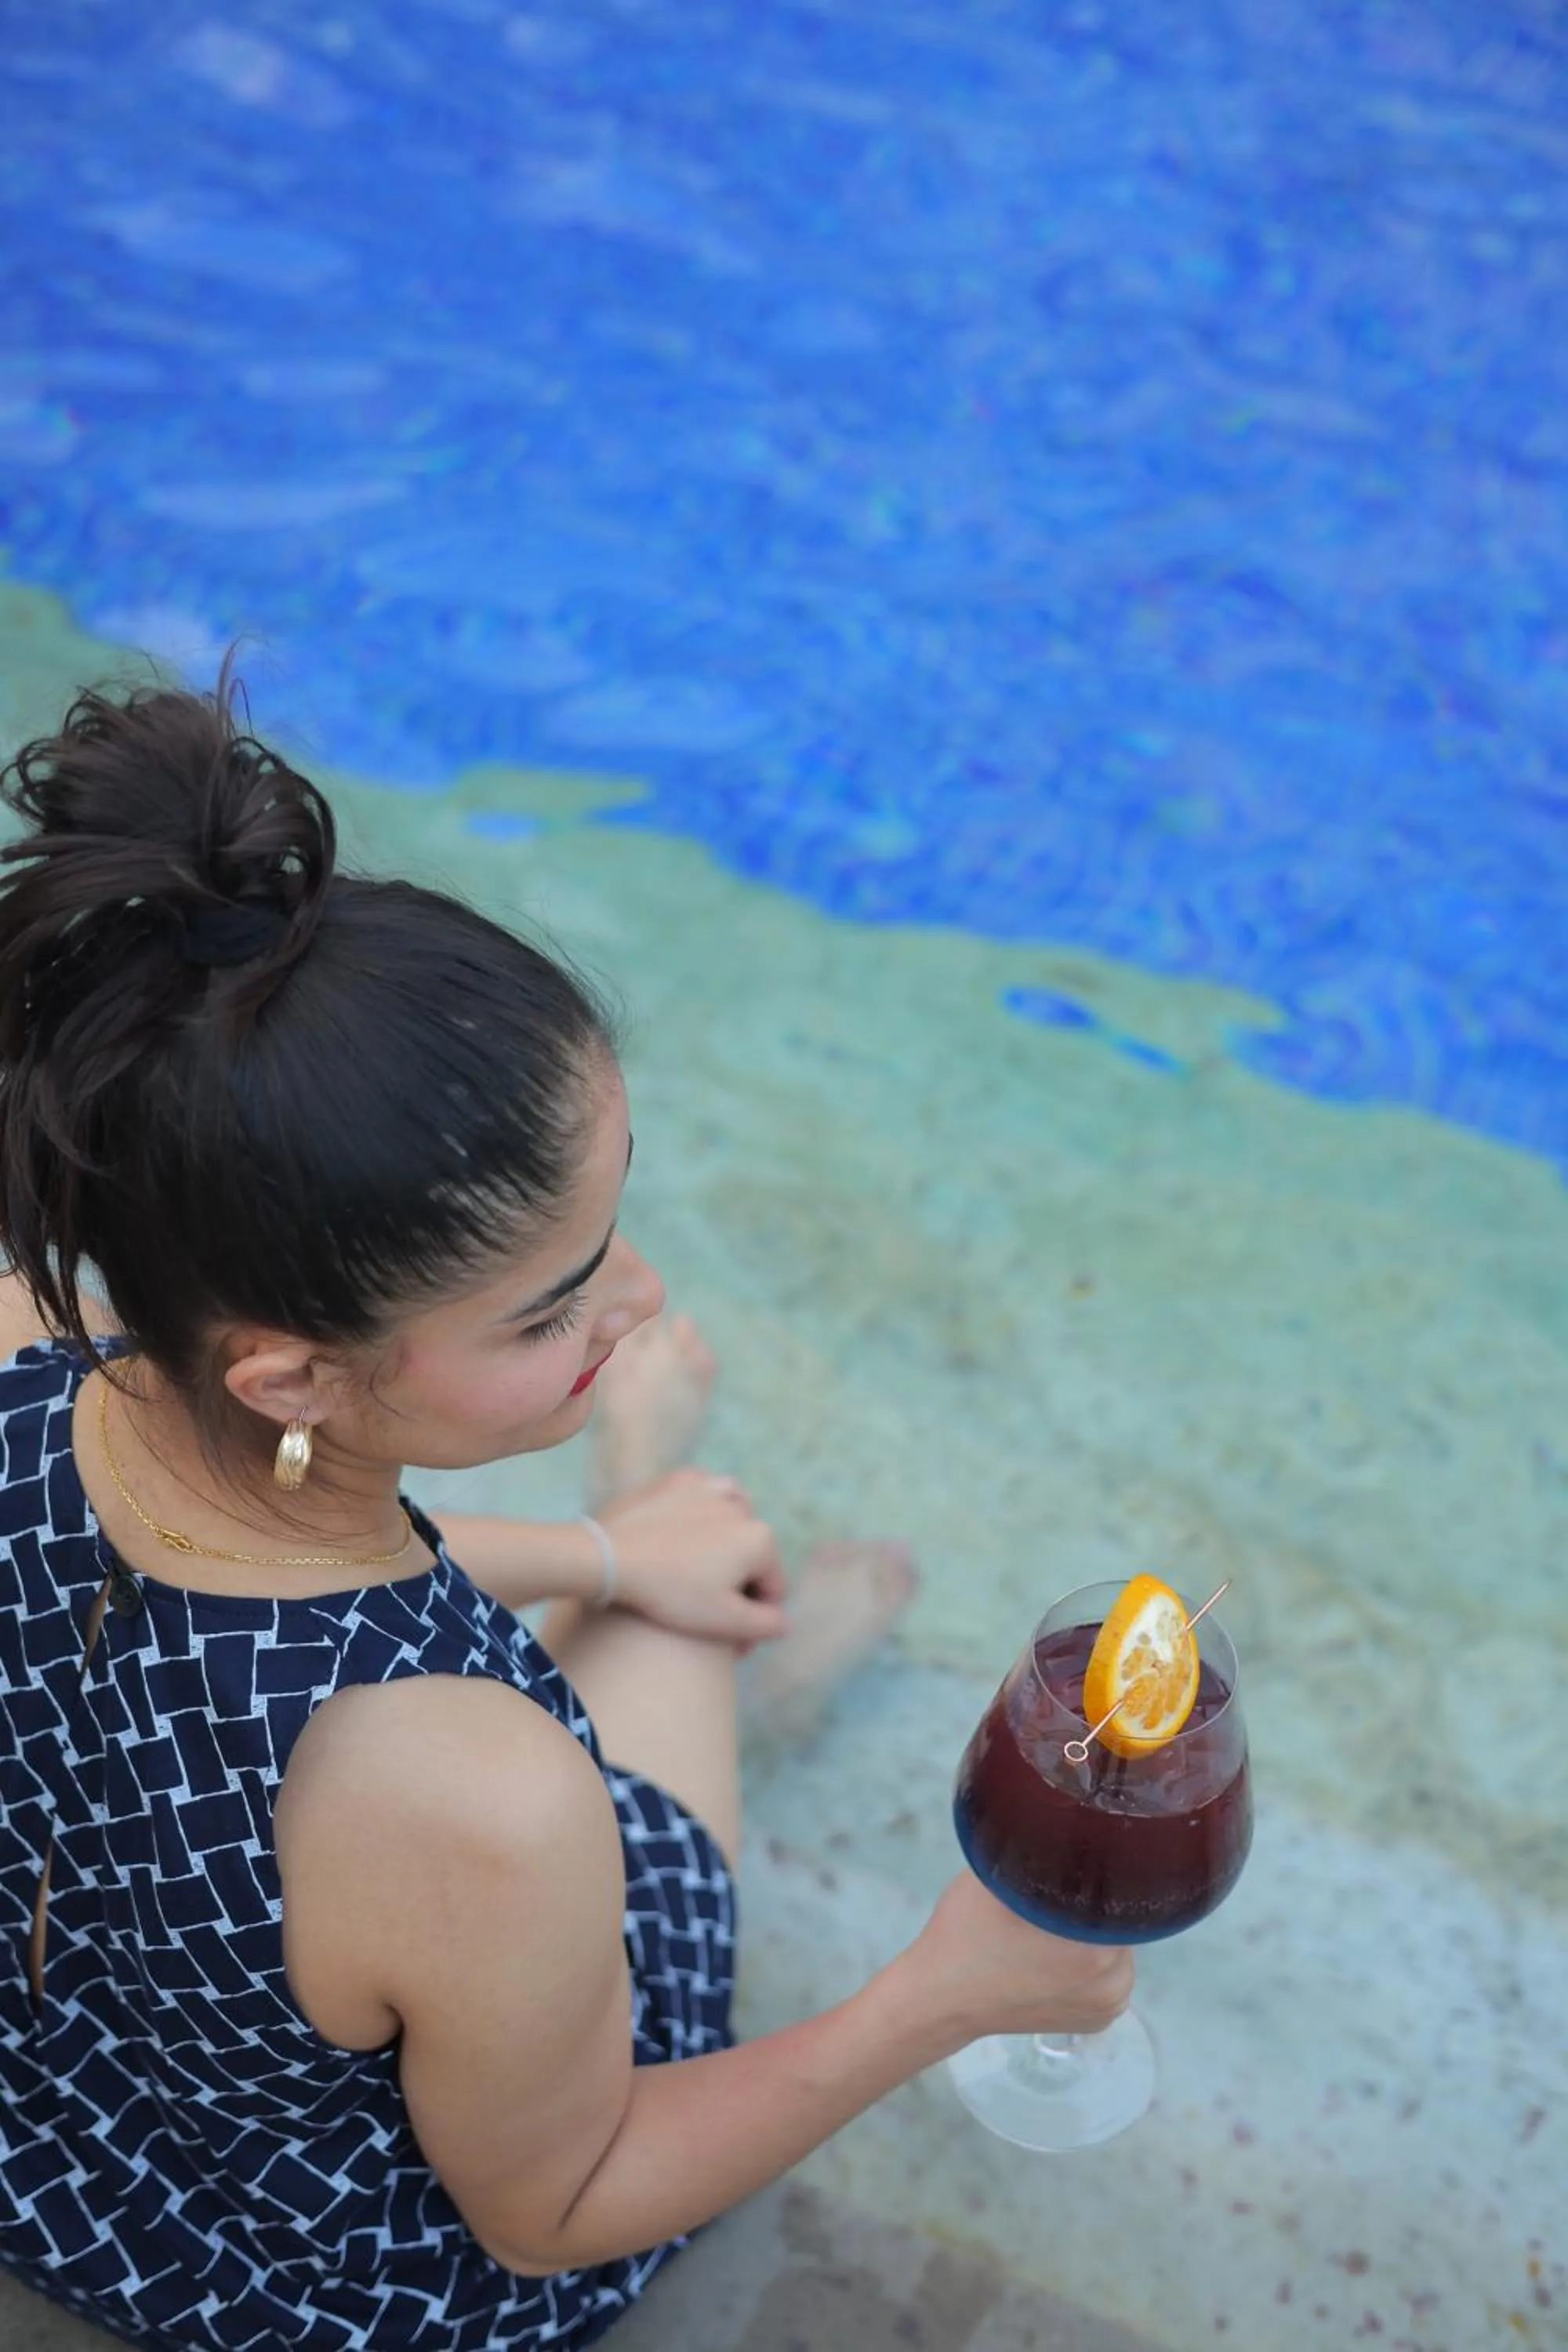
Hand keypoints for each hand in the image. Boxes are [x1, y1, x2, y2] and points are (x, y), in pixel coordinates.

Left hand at [596, 1468, 789, 1647]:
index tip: (729, 1633)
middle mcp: (742, 1506)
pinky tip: (682, 1532)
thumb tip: (785, 1620)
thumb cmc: (670, 1592)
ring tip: (699, 1564)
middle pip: (751, 1552)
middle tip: (708, 1601)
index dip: (755, 1613)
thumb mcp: (724, 1621)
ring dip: (725, 1539)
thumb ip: (767, 1624)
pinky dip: (700, 1511)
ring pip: (732, 1517)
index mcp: (760, 1539)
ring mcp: (709, 1486)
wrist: (608, 1557)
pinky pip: (702, 1495)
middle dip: (738, 1577)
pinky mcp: (677, 1480)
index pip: (772, 1585)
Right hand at [902, 1872, 1133, 2049]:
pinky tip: (1059, 1952)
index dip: (1103, 1872)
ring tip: (1056, 1921)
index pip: (1124, 1892)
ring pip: (1116, 1946)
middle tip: (1060, 1888)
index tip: (1081, 1859)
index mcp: (1095, 1949)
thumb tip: (1061, 1821)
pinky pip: (1107, 1974)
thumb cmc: (965, 1932)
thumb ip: (1035, 1850)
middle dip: (1095, 1903)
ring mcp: (1107, 2008)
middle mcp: (1114, 1983)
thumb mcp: (997, 1875)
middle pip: (1121, 1919)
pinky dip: (1090, 1960)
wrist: (941, 1997)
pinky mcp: (1097, 2021)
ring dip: (1094, 1931)